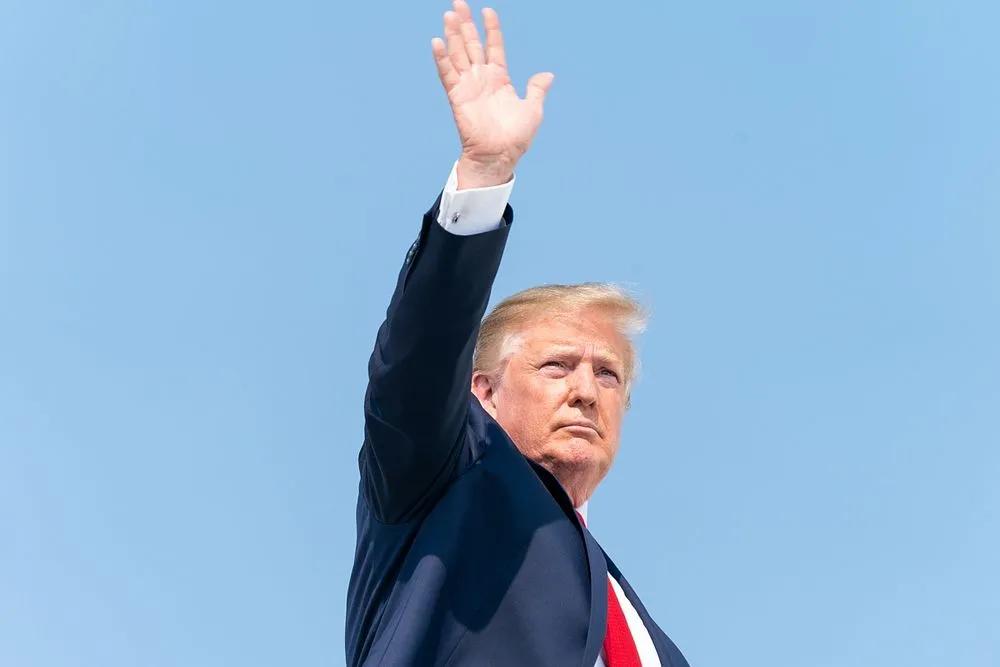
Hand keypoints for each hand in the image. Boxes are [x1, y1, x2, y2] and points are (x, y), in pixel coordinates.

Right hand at [432, 1, 554, 188]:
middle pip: (471, 44)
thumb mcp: (533, 109)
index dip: (491, 28)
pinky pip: (447, 74)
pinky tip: (437, 42)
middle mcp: (482, 78)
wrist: (500, 155)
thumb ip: (537, 89)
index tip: (488, 10)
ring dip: (453, 34)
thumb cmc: (516, 136)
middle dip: (466, 23)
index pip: (494, 46)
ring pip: (458, 54)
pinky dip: (442, 58)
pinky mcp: (457, 96)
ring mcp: (468, 86)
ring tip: (449, 14)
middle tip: (458, 2)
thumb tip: (547, 75)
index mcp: (500, 78)